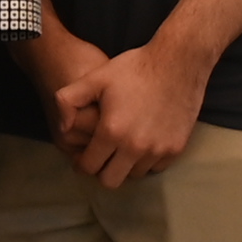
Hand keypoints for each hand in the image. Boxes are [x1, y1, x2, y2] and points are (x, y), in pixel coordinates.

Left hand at [48, 21, 210, 187]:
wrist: (178, 61)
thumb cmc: (134, 68)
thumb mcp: (96, 77)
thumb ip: (68, 100)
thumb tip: (63, 127)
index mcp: (112, 131)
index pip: (89, 166)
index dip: (81, 165)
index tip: (82, 159)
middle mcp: (135, 147)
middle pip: (111, 180)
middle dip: (101, 171)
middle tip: (101, 156)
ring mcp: (158, 150)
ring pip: (134, 175)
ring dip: (125, 165)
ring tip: (121, 148)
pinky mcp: (176, 148)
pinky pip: (156, 167)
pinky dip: (147, 160)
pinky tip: (142, 143)